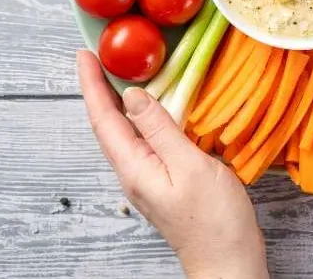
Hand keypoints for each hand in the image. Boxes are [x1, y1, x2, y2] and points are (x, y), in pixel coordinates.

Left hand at [77, 51, 268, 278]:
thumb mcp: (189, 166)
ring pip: (126, 132)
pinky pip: (145, 140)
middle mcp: (134, 171)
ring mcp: (149, 177)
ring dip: (119, 101)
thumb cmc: (214, 220)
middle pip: (109, 124)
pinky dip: (143, 117)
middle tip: (99, 56)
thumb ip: (161, 129)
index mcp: (134, 166)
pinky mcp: (166, 180)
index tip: (84, 55)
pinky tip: (156, 109)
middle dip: (100, 88)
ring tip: (120, 74)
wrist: (229, 261)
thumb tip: (133, 96)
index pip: (103, 118)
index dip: (91, 84)